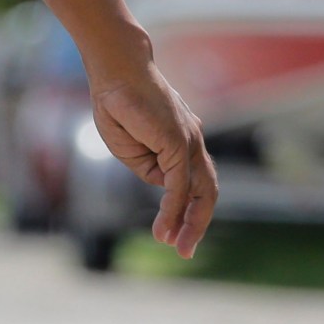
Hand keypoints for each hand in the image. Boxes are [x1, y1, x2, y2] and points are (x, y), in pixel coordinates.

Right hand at [87, 58, 216, 257]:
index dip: (187, 212)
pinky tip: (164, 228)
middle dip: (197, 224)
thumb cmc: (118, 105)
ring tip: (177, 247)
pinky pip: (179, 185)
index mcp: (182, 143)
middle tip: (184, 251)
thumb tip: (162, 184)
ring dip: (191, 223)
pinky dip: (174, 209)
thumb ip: (148, 168)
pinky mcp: (178, 142)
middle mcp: (192, 142)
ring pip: (200, 191)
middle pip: (207, 191)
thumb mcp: (130, 149)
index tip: (172, 237)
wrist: (117, 73)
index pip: (195, 184)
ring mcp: (189, 141)